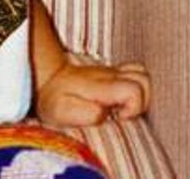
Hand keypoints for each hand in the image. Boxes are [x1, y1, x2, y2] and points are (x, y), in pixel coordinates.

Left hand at [35, 60, 150, 126]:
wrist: (45, 80)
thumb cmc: (54, 99)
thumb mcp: (62, 111)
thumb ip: (85, 113)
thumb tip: (105, 113)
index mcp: (101, 85)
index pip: (134, 90)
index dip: (134, 108)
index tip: (119, 118)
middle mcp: (109, 74)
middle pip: (144, 79)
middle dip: (142, 101)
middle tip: (122, 113)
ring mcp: (111, 72)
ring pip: (142, 73)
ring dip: (141, 93)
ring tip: (124, 107)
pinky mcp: (111, 73)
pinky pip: (134, 73)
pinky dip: (136, 87)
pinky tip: (122, 100)